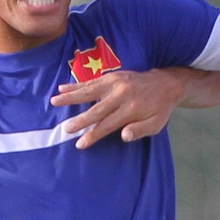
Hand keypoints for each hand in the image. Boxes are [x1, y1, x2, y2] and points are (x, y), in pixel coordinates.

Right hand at [50, 68, 190, 147]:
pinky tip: (62, 88)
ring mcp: (115, 83)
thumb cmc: (159, 108)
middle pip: (96, 109)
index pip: (108, 124)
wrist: (165, 83)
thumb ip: (140, 130)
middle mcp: (121, 94)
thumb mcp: (156, 124)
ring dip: (70, 97)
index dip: (93, 134)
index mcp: (131, 108)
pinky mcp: (112, 76)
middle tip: (65, 129)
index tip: (80, 143)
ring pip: (89, 91)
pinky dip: (76, 85)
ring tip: (54, 101)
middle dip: (80, 120)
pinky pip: (91, 81)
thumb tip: (124, 136)